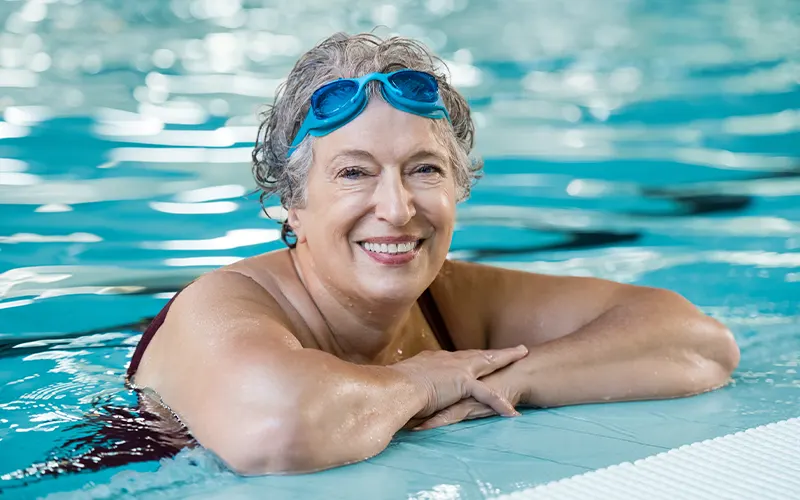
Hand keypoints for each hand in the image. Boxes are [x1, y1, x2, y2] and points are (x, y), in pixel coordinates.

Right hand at [387, 346, 527, 421]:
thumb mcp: (405, 382)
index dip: (471, 357)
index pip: (459, 358)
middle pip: (478, 354)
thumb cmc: (393, 388)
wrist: (395, 388)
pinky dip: (499, 403)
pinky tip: (511, 412)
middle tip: (516, 348)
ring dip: (507, 359)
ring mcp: (457, 368)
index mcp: (435, 360)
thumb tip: (406, 391)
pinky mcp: (462, 382)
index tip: (479, 357)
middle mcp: (448, 360)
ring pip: (488, 362)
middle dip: (497, 352)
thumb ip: (413, 385)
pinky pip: (486, 394)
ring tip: (522, 356)